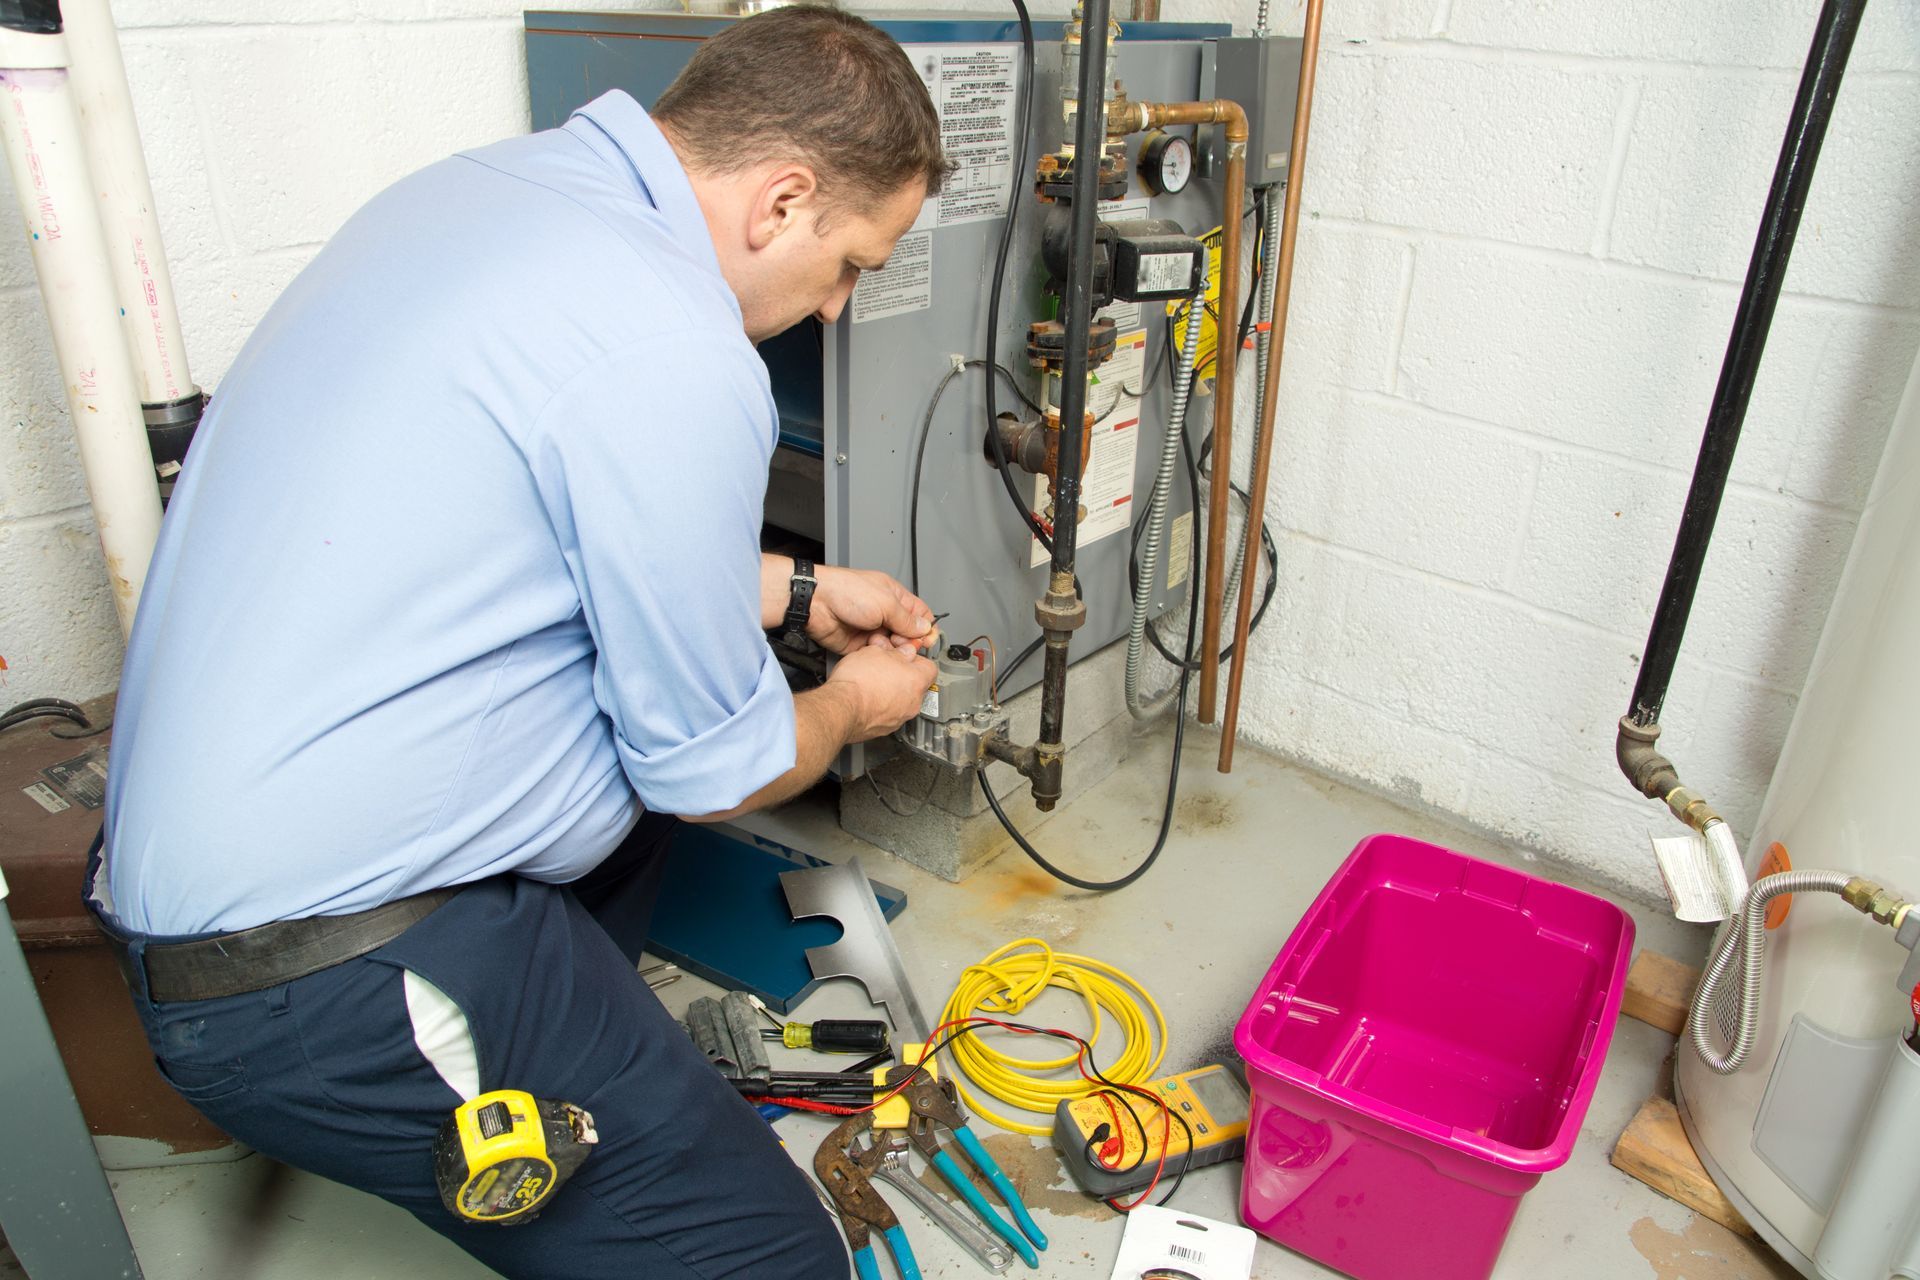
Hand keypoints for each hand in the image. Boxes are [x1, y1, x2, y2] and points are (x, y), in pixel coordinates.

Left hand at [808, 566, 935, 656]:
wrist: (816, 603)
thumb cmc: (846, 591)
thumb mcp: (886, 603)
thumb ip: (907, 619)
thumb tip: (924, 628)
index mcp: (893, 596)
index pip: (919, 613)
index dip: (926, 627)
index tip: (928, 640)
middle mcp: (884, 613)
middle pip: (907, 633)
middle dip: (909, 641)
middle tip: (904, 644)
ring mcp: (871, 629)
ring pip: (892, 646)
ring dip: (893, 650)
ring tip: (888, 646)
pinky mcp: (859, 644)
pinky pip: (876, 655)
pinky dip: (879, 656)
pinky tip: (877, 653)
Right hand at [825, 645, 936, 741]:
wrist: (840, 708)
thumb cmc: (858, 681)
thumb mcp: (877, 652)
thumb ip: (896, 652)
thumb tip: (902, 652)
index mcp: (916, 681)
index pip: (930, 667)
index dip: (916, 658)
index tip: (904, 654)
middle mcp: (913, 703)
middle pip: (916, 685)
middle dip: (902, 675)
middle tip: (885, 666)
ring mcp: (899, 718)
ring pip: (902, 701)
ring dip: (891, 692)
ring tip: (872, 682)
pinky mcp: (884, 729)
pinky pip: (888, 714)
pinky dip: (880, 706)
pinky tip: (866, 697)